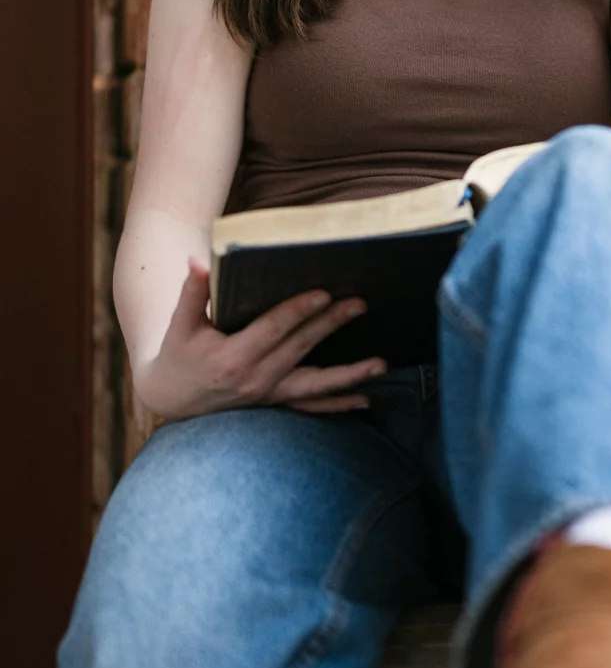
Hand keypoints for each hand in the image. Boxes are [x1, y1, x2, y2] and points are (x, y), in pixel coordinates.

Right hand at [133, 257, 386, 420]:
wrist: (172, 399)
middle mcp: (255, 380)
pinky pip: (311, 406)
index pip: (273, 330)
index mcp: (232, 357)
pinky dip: (338, 404)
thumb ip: (192, 292)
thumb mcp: (181, 324)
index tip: (323, 294)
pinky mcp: (275, 404)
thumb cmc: (179, 354)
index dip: (298, 311)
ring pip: (315, 384)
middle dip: (331, 324)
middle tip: (359, 303)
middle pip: (301, 348)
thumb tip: (199, 261)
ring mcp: (268, 396)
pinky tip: (366, 398)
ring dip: (350, 375)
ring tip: (381, 364)